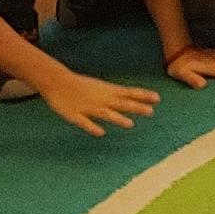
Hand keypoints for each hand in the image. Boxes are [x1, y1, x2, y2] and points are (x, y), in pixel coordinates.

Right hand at [39, 70, 159, 134]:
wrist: (56, 81)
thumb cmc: (81, 85)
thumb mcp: (102, 87)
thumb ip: (117, 94)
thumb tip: (134, 97)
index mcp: (107, 91)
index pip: (129, 92)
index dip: (143, 96)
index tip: (158, 98)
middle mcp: (101, 99)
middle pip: (121, 104)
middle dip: (136, 107)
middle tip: (151, 112)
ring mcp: (88, 107)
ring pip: (105, 114)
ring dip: (117, 118)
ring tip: (130, 124)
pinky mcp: (75, 115)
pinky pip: (84, 122)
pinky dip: (92, 127)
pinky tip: (100, 133)